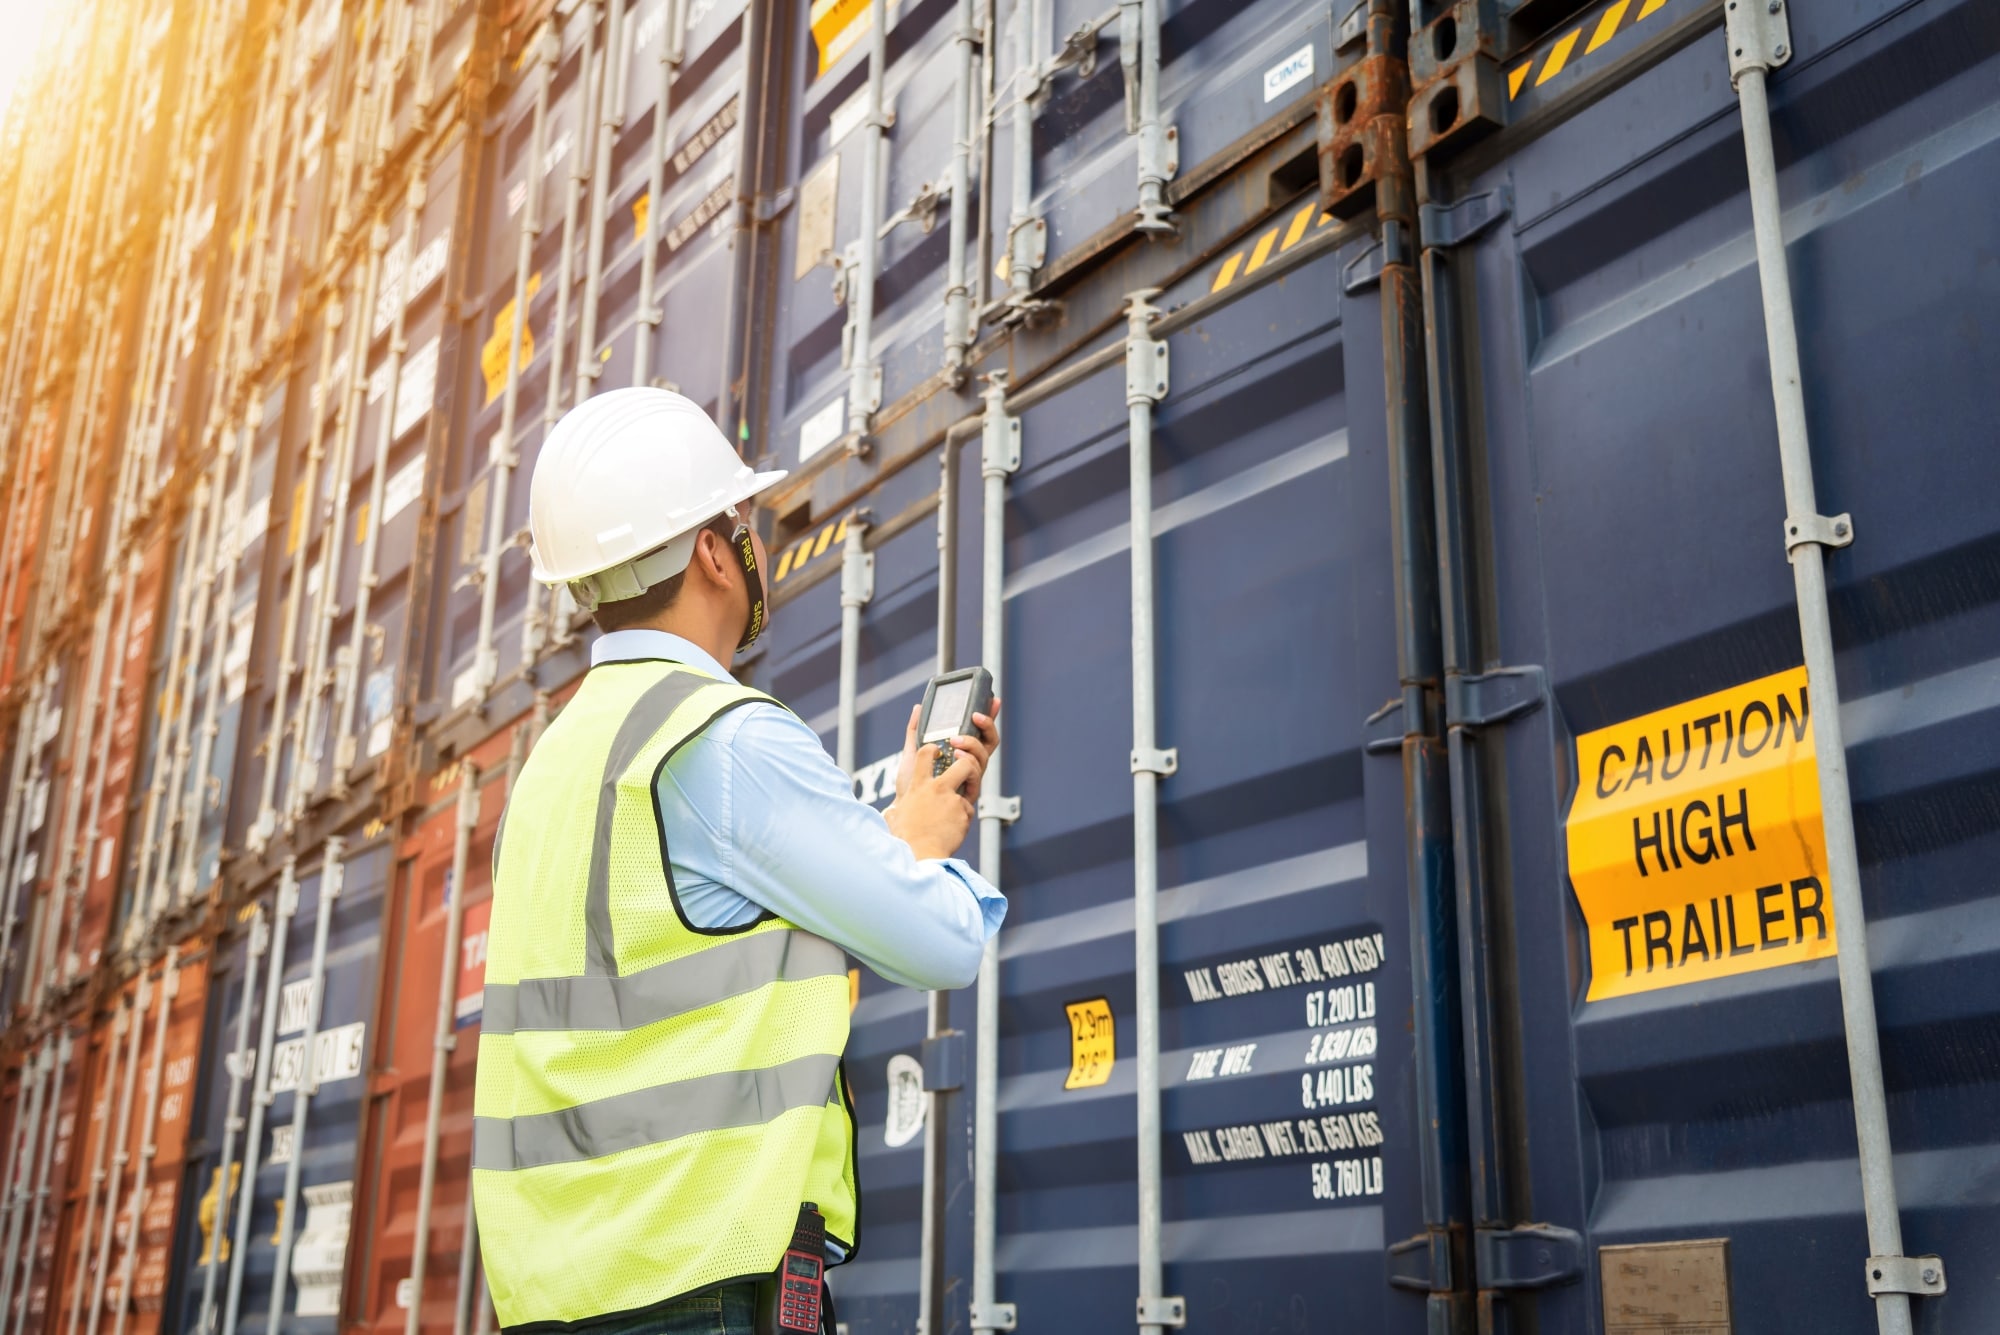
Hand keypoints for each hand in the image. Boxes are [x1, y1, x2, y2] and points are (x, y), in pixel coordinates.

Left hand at [883, 697, 1001, 859]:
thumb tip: (919, 708)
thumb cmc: (909, 788)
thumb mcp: (911, 755)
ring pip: (983, 757)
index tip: (993, 699)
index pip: (979, 734)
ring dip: (973, 744)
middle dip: (987, 727)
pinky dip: (968, 763)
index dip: (988, 718)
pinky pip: (976, 776)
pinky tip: (957, 756)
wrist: (903, 815)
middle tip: (975, 716)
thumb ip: (915, 732)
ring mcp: (969, 781)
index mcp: (959, 756)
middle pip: (988, 744)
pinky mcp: (967, 795)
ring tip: (956, 740)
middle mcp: (968, 768)